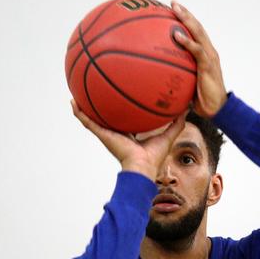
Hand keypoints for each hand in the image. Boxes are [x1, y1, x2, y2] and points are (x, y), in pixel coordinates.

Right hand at [71, 99, 185, 179]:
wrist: (142, 167)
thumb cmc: (154, 156)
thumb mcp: (168, 135)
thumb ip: (177, 123)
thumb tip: (187, 108)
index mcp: (130, 134)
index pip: (125, 119)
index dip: (122, 109)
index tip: (120, 98)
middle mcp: (117, 133)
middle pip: (107, 117)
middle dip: (101, 105)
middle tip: (96, 91)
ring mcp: (107, 134)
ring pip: (93, 118)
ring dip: (84, 107)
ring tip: (76, 93)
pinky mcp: (103, 135)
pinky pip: (88, 122)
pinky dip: (79, 113)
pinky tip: (72, 101)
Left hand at [171, 1, 226, 117]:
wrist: (217, 109)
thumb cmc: (202, 99)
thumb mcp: (188, 85)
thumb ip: (178, 77)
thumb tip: (159, 78)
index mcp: (205, 54)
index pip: (196, 32)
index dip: (186, 20)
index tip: (174, 11)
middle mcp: (209, 51)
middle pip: (197, 27)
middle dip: (185, 13)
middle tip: (173, 3)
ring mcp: (210, 57)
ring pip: (198, 33)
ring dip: (186, 19)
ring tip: (174, 9)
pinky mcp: (208, 65)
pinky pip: (197, 51)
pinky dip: (187, 42)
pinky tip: (176, 35)